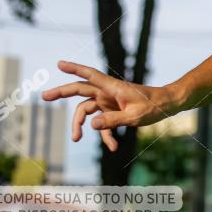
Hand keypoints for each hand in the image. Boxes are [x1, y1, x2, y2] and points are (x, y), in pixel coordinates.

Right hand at [41, 60, 181, 151]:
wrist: (167, 106)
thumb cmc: (153, 106)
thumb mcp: (134, 116)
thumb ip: (113, 120)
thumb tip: (91, 124)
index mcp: (112, 87)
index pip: (89, 75)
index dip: (74, 68)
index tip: (59, 64)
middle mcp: (107, 92)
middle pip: (80, 91)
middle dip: (62, 93)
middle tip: (44, 97)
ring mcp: (109, 101)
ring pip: (87, 110)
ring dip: (81, 125)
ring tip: (75, 139)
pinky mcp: (114, 111)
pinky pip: (103, 122)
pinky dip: (105, 135)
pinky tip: (112, 148)